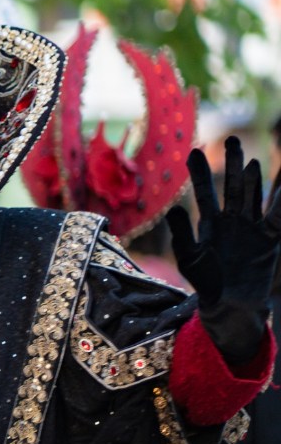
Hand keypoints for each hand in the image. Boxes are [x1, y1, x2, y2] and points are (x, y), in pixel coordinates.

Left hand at [168, 137, 280, 363]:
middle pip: (232, 187)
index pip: (204, 192)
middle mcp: (231, 221)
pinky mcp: (269, 239)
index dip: (199, 173)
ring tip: (250, 160)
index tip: (193, 152)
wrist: (230, 304)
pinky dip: (280, 202)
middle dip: (232, 164)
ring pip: (253, 196)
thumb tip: (173, 209)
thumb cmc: (206, 283)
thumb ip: (182, 233)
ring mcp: (251, 228)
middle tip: (231, 138)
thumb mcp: (190, 258)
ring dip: (253, 179)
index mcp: (209, 224)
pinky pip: (276, 216)